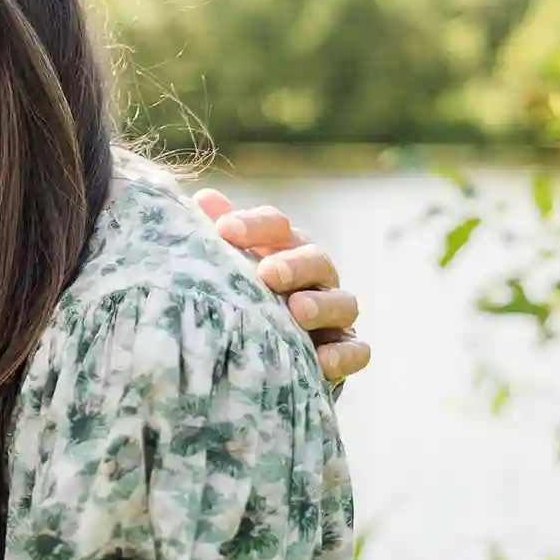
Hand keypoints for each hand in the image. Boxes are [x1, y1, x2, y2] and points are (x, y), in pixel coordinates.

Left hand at [195, 188, 370, 382]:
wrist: (253, 358)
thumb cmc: (237, 302)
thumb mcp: (223, 271)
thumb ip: (214, 238)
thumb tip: (204, 198)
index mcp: (283, 249)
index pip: (277, 226)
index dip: (254, 225)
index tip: (224, 231)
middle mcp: (315, 277)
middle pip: (315, 259)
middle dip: (294, 264)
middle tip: (268, 274)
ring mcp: (333, 314)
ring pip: (342, 303)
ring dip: (321, 305)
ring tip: (297, 310)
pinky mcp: (343, 352)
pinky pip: (355, 351)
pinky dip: (343, 355)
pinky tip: (322, 361)